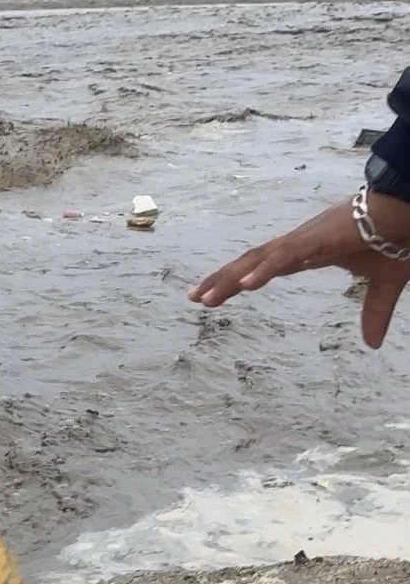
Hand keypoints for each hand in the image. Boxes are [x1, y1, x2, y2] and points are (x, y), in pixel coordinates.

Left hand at [188, 194, 409, 349]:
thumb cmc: (398, 239)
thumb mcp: (384, 284)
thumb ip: (374, 313)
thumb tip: (372, 344)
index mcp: (309, 252)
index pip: (263, 267)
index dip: (237, 280)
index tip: (212, 294)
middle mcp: (299, 244)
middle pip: (251, 262)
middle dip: (221, 280)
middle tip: (195, 298)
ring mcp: (306, 239)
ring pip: (259, 260)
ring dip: (231, 278)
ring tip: (206, 297)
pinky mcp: (318, 239)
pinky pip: (285, 256)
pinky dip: (264, 270)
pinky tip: (245, 285)